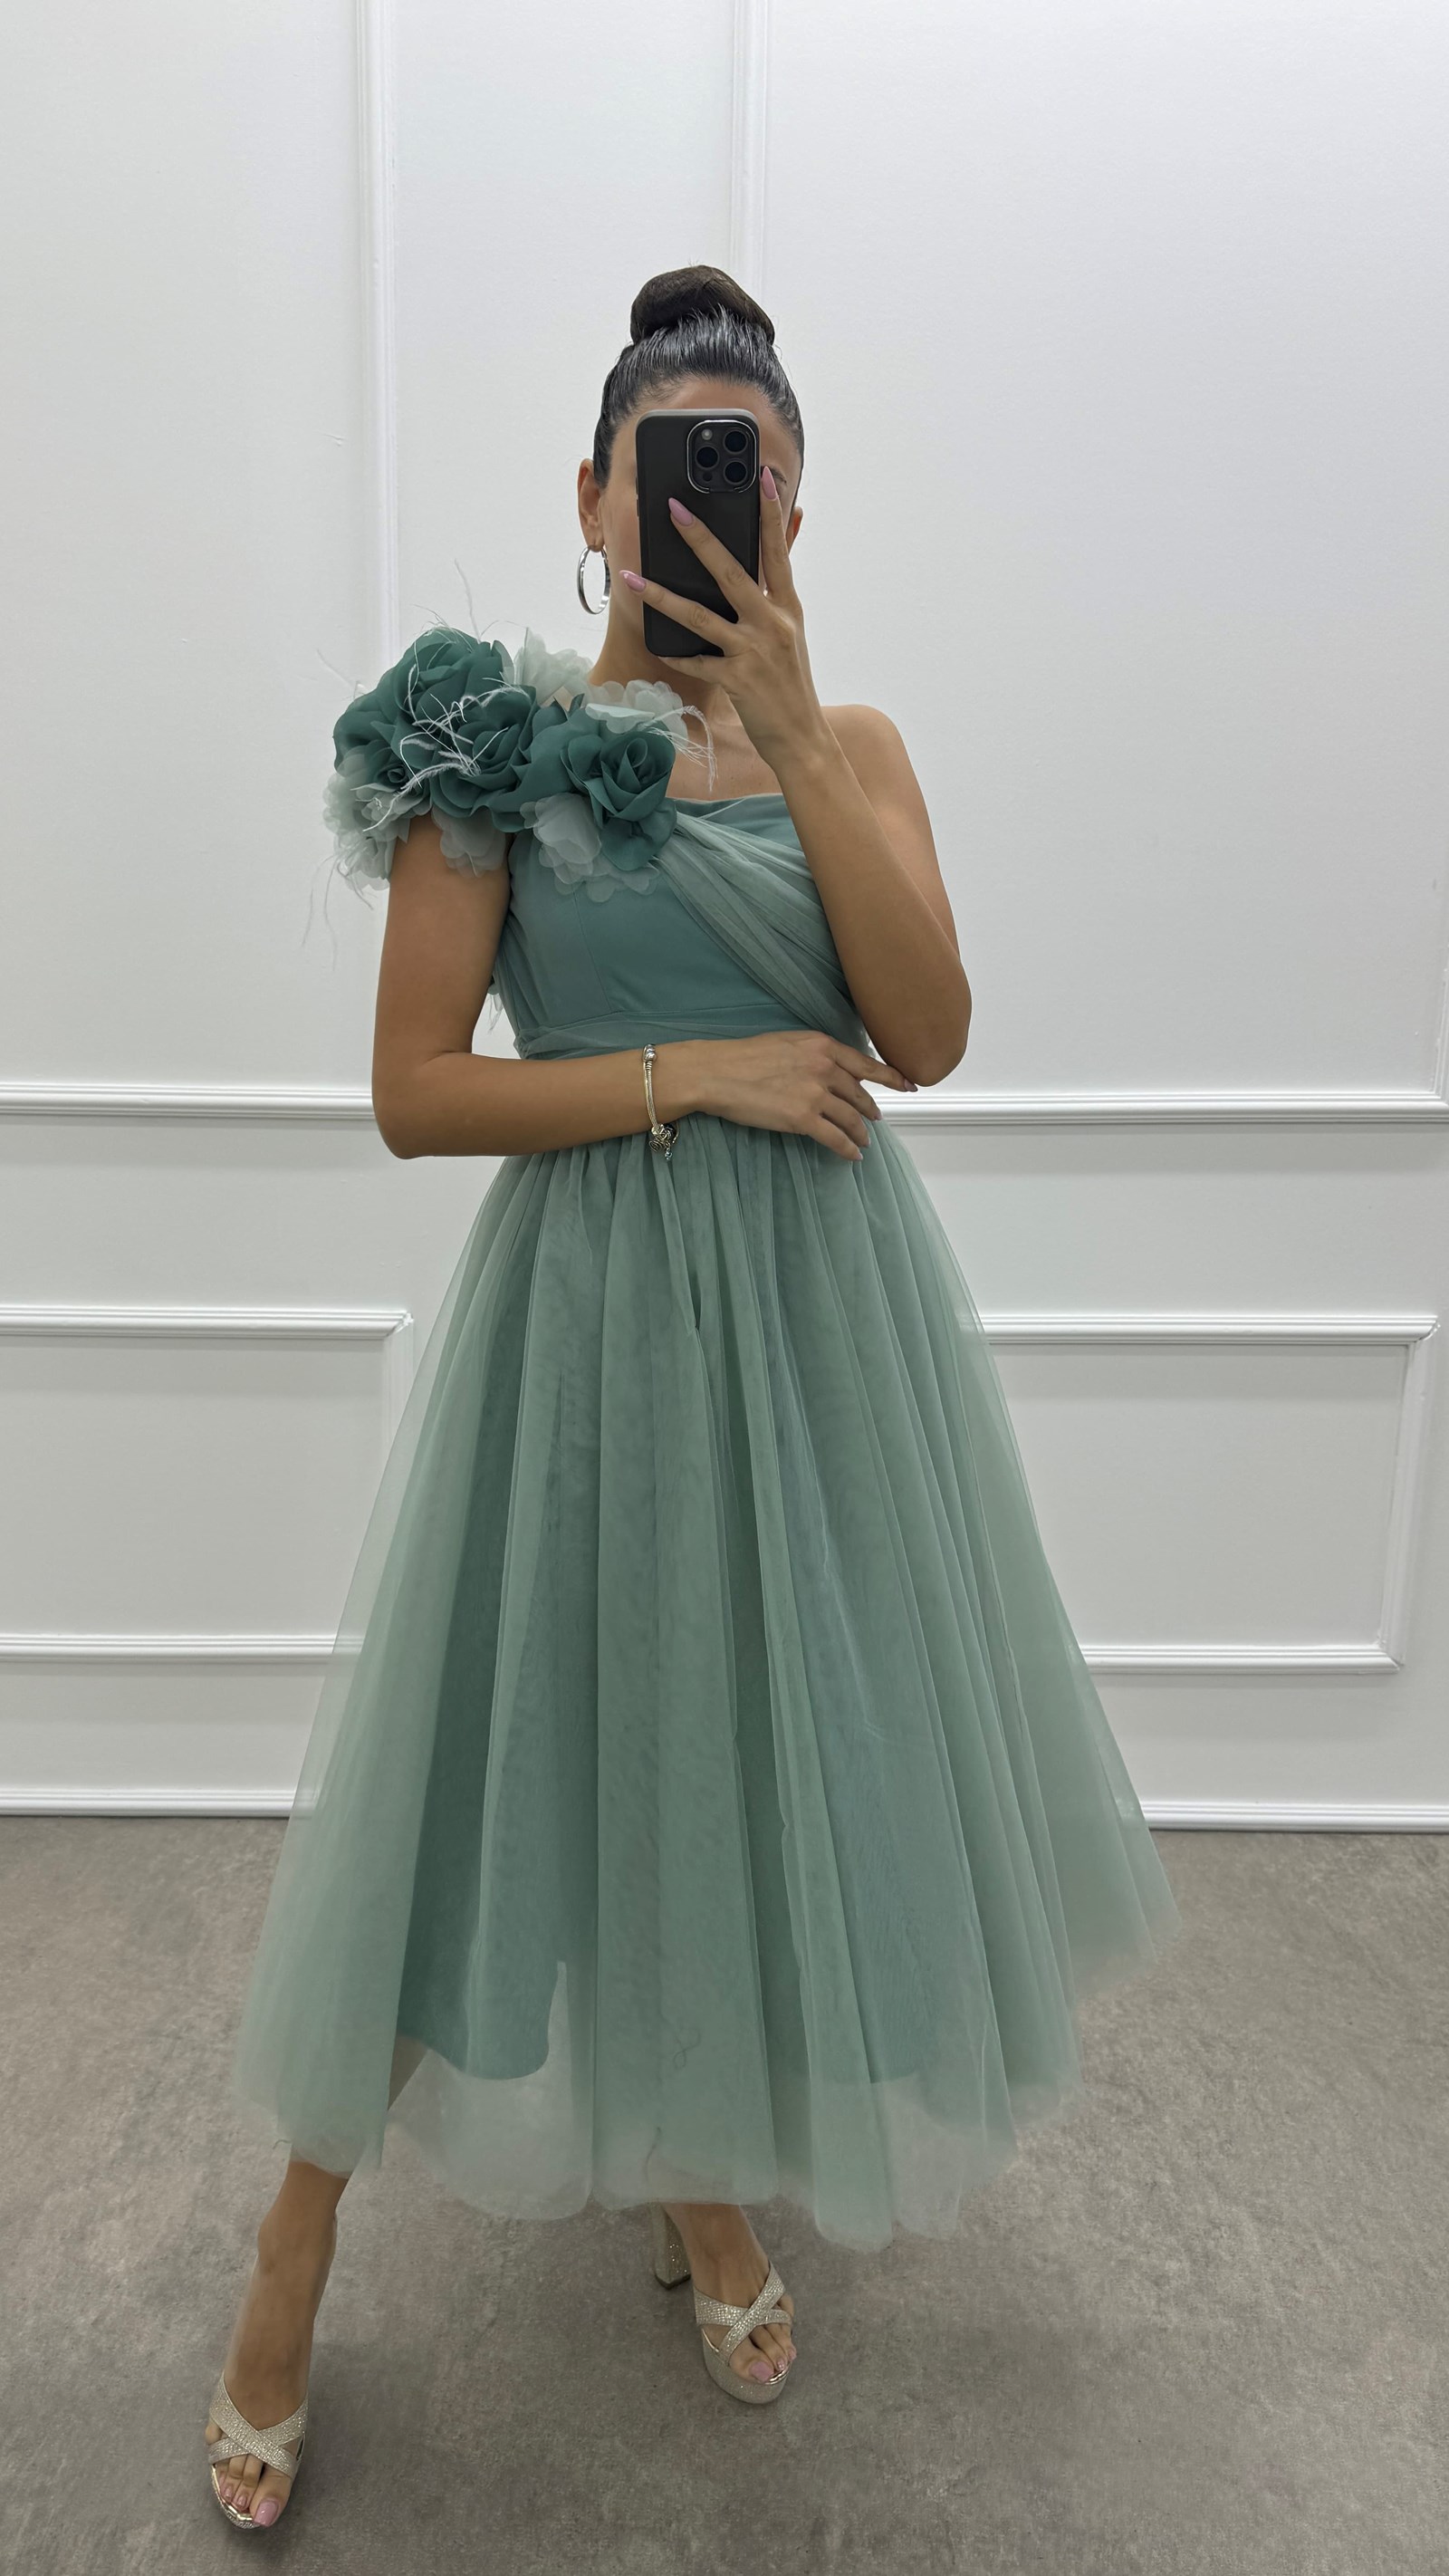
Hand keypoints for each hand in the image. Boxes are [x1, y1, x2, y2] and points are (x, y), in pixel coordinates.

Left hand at [620, 467, 826, 774]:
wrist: (803, 738)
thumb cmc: (790, 685)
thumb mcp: (791, 636)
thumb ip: (775, 599)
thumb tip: (760, 567)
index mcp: (787, 609)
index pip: (778, 552)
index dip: (770, 513)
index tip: (760, 477)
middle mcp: (772, 624)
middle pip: (732, 572)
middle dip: (700, 539)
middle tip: (673, 509)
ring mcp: (753, 652)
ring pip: (700, 616)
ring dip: (662, 595)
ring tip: (632, 578)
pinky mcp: (737, 680)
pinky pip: (696, 660)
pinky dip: (675, 653)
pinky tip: (655, 643)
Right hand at [656, 1031, 914, 1160]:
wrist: (717, 1072)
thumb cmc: (742, 1057)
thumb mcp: (785, 1042)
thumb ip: (812, 1054)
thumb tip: (827, 1069)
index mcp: (821, 1045)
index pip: (865, 1063)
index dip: (890, 1076)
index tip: (908, 1084)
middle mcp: (824, 1067)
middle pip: (859, 1093)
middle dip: (870, 1109)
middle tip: (877, 1119)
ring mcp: (815, 1094)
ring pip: (851, 1117)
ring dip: (861, 1132)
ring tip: (865, 1141)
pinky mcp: (803, 1118)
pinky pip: (835, 1138)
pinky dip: (847, 1149)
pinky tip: (853, 1155)